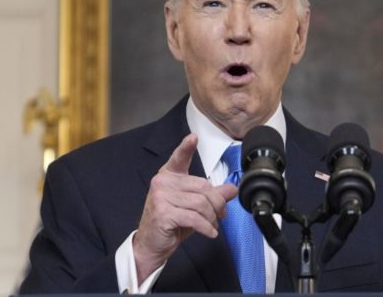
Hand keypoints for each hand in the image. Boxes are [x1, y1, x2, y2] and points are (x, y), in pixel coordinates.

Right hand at [133, 134, 237, 282]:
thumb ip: (211, 195)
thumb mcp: (194, 207)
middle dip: (217, 203)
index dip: (186, 147)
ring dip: (212, 217)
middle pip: (202, 186)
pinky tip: (210, 232)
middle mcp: (162, 183)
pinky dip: (206, 227)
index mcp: (169, 176)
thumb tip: (231, 189)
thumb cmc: (171, 223)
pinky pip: (194, 218)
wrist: (151, 245)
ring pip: (200, 203)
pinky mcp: (163, 213)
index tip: (193, 138)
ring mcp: (161, 197)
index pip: (179, 158)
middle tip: (221, 214)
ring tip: (213, 224)